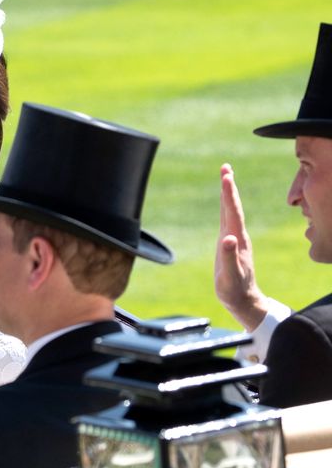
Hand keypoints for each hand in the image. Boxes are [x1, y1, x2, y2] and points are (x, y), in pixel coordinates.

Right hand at [215, 163, 267, 330]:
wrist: (243, 299)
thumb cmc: (234, 289)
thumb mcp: (230, 275)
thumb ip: (229, 257)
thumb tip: (228, 239)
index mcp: (237, 240)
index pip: (233, 212)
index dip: (229, 194)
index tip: (226, 176)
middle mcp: (237, 236)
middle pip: (233, 206)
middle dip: (229, 187)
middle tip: (225, 168)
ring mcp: (234, 239)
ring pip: (230, 211)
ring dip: (227, 194)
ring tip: (225, 178)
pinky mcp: (230, 244)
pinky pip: (227, 220)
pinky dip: (225, 207)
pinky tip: (223, 205)